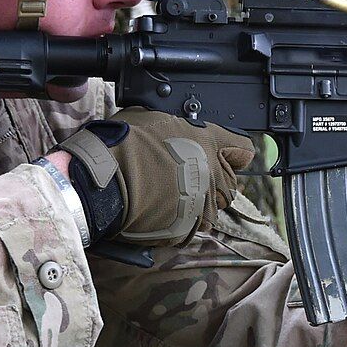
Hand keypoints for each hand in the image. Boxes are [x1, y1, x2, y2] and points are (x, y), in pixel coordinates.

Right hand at [55, 108, 254, 249]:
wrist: (103, 181)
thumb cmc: (123, 144)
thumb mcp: (154, 118)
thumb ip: (179, 127)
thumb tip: (179, 127)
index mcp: (208, 143)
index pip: (244, 150)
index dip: (233, 153)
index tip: (223, 155)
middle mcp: (212, 174)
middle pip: (230, 183)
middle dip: (214, 181)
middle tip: (188, 177)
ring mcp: (201, 204)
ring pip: (213, 208)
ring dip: (198, 203)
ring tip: (171, 195)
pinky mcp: (186, 228)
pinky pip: (192, 226)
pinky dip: (181, 220)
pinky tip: (162, 210)